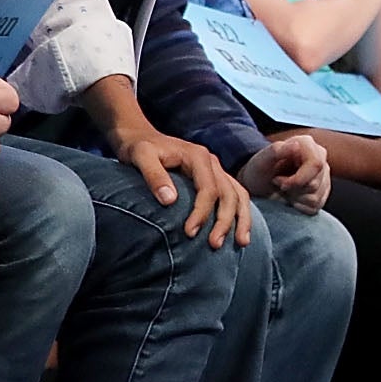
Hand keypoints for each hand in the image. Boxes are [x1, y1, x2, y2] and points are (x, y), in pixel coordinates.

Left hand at [121, 130, 250, 247]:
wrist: (139, 136)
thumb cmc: (138, 147)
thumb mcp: (140, 156)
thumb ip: (154, 176)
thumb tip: (170, 201)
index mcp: (198, 156)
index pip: (208, 188)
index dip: (202, 212)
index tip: (190, 233)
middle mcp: (211, 162)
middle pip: (228, 194)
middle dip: (224, 221)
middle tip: (214, 245)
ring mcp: (215, 169)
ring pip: (238, 194)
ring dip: (241, 219)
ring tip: (241, 243)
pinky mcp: (213, 177)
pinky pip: (234, 194)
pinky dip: (239, 212)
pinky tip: (238, 231)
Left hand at [242, 132, 330, 213]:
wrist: (260, 183)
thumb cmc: (259, 170)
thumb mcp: (262, 160)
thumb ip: (276, 150)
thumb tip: (296, 145)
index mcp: (307, 145)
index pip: (316, 165)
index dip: (298, 179)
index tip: (280, 184)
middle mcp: (319, 157)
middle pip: (315, 184)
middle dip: (292, 190)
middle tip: (278, 184)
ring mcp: (323, 175)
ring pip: (316, 197)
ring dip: (295, 198)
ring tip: (284, 189)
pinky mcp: (323, 191)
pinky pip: (316, 206)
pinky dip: (300, 206)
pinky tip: (291, 197)